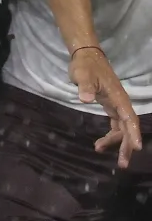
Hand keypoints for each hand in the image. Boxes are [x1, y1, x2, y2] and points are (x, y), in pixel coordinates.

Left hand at [68, 46, 143, 166]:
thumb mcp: (82, 74)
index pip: (129, 118)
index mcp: (118, 98)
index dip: (133, 133)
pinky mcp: (110, 106)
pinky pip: (115, 125)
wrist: (86, 57)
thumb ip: (85, 86)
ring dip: (117, 142)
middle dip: (127, 145)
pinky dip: (110, 135)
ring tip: (101, 152)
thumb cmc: (85, 66)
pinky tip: (100, 144)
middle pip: (128, 128)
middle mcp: (121, 104)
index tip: (137, 147)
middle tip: (123, 164)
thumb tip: (86, 98)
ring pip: (122, 128)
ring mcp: (117, 105)